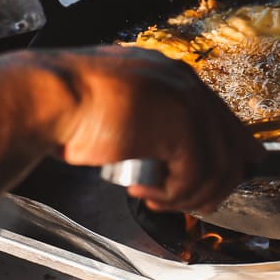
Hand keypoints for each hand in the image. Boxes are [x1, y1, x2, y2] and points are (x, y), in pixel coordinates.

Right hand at [51, 48, 263, 212]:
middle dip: (217, 183)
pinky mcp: (179, 127)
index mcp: (172, 74)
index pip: (219, 116)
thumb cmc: (69, 103)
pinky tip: (144, 193)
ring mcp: (186, 102)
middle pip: (228, 143)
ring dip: (188, 195)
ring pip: (217, 165)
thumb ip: (148, 118)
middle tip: (194, 205)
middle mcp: (185, 83)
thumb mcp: (119, 104)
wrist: (49, 97)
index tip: (228, 176)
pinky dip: (172, 195)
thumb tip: (166, 150)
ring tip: (158, 201)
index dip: (230, 150)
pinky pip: (194, 176)